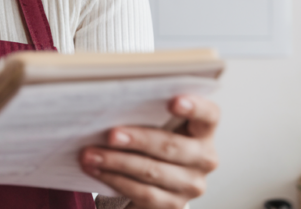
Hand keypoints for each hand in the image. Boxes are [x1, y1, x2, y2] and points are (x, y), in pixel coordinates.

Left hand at [79, 95, 219, 208]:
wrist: (152, 182)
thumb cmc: (151, 143)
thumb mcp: (156, 125)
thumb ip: (147, 114)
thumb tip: (110, 103)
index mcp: (203, 131)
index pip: (209, 115)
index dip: (194, 107)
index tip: (173, 101)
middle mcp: (204, 158)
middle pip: (172, 146)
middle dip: (138, 139)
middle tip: (111, 135)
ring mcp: (191, 185)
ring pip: (153, 171)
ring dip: (117, 162)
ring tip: (91, 154)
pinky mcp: (173, 205)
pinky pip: (143, 193)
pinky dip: (116, 180)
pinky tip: (97, 171)